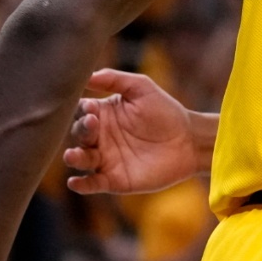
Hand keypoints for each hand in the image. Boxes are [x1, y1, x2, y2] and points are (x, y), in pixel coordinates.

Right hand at [63, 69, 200, 195]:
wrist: (189, 140)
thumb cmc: (165, 112)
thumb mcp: (142, 88)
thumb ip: (115, 80)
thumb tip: (88, 74)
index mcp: (103, 114)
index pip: (82, 111)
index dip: (83, 110)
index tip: (91, 108)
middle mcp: (99, 137)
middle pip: (79, 134)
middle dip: (81, 129)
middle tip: (92, 124)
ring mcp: (105, 159)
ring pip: (81, 159)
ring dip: (74, 157)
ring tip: (72, 155)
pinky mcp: (114, 180)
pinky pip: (92, 183)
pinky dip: (81, 185)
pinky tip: (75, 182)